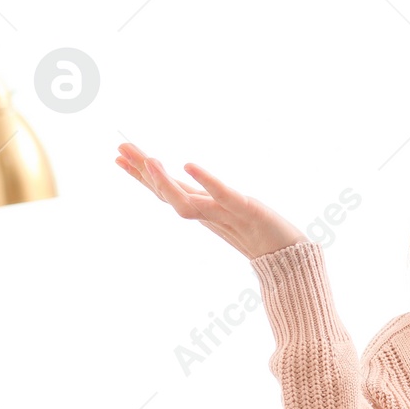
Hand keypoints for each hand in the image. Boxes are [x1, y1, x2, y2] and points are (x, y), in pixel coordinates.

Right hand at [114, 142, 307, 260]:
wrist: (291, 258)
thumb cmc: (264, 235)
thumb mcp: (233, 213)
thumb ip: (211, 202)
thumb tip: (192, 182)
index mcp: (203, 210)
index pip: (166, 191)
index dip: (142, 176)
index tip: (118, 157)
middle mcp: (208, 214)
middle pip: (168, 194)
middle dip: (143, 173)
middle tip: (120, 150)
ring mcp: (225, 214)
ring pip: (186, 202)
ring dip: (165, 182)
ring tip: (149, 160)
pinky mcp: (247, 211)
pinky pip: (223, 196)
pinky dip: (206, 181)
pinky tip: (189, 165)